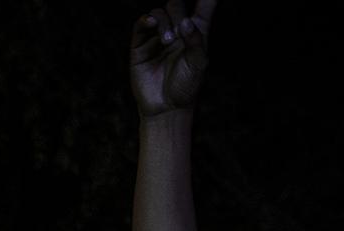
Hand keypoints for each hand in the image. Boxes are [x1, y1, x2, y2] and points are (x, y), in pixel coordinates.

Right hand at [129, 0, 215, 119]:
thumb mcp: (199, 63)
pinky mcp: (140, 45)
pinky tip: (149, 22)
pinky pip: (140, 24)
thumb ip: (196, 40)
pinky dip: (145, 20)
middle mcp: (176, 30)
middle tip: (178, 35)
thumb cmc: (186, 86)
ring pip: (158, 13)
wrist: (166, 107)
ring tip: (166, 42)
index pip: (204, 5)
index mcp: (195, 31)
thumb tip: (186, 22)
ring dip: (163, 23)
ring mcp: (156, 36)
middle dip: (177, 14)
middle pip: (175, 5)